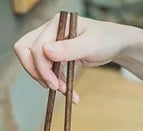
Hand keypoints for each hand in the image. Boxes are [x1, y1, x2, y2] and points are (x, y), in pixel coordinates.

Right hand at [14, 15, 131, 101]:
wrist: (116, 44)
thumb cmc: (107, 40)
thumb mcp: (91, 45)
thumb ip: (69, 48)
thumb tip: (45, 51)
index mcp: (56, 24)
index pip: (35, 47)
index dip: (41, 68)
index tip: (54, 84)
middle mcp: (50, 31)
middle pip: (26, 52)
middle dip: (37, 72)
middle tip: (53, 87)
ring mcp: (52, 43)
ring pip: (36, 63)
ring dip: (48, 80)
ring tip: (66, 91)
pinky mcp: (56, 54)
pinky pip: (48, 70)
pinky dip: (57, 83)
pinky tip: (71, 94)